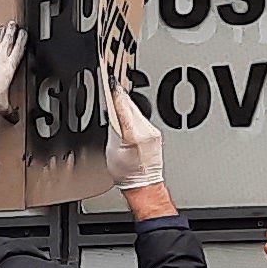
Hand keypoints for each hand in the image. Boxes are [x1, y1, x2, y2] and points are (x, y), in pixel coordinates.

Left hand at [0, 21, 25, 119]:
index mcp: (9, 68)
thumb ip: (9, 110)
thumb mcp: (3, 105)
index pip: (18, 50)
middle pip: (7, 42)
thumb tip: (13, 116)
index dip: (22, 40)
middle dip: (11, 32)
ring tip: (0, 27)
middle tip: (13, 24)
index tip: (24, 33)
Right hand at [105, 83, 168, 201]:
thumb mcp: (111, 149)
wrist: (143, 184)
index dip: (115, 93)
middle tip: (111, 89)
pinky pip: (142, 118)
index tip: (110, 83)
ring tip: (116, 104)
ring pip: (137, 110)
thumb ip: (112, 127)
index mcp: (133, 134)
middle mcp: (146, 130)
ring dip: (126, 106)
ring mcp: (153, 132)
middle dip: (120, 98)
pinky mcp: (155, 133)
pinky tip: (126, 117)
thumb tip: (111, 111)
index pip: (123, 106)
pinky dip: (133, 114)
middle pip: (131, 105)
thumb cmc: (126, 173)